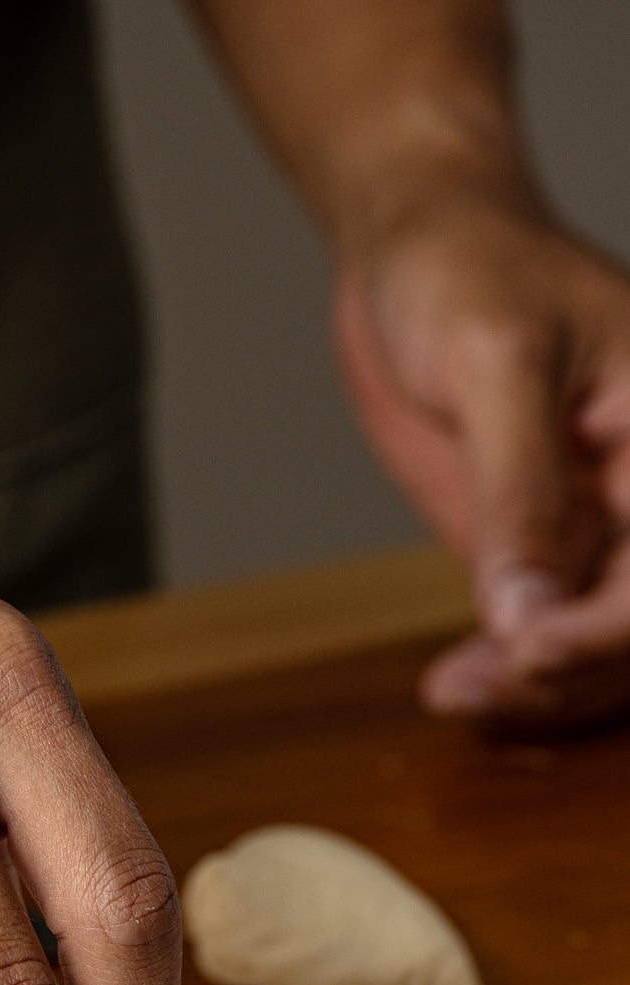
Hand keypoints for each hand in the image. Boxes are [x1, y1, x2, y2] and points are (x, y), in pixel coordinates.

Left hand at [334, 189, 629, 728]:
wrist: (418, 246)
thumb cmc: (467, 269)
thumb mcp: (495, 361)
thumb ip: (518, 487)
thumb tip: (526, 612)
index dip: (612, 626)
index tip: (532, 651)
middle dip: (572, 673)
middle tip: (478, 688)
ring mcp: (598, 524)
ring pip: (601, 646)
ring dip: (536, 690)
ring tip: (453, 694)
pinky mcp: (542, 548)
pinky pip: (548, 634)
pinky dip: (508, 673)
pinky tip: (455, 686)